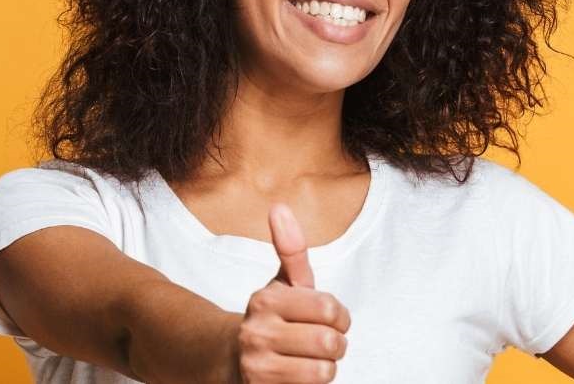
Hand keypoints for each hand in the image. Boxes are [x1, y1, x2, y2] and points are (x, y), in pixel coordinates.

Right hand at [234, 203, 351, 382]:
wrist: (232, 360)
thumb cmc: (272, 320)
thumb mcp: (283, 285)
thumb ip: (291, 250)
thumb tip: (279, 206)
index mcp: (266, 301)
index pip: (331, 309)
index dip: (341, 318)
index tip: (331, 320)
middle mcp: (257, 333)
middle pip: (330, 343)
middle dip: (336, 345)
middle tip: (325, 344)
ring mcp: (257, 367)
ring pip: (323, 372)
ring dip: (326, 368)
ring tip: (310, 361)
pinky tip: (298, 376)